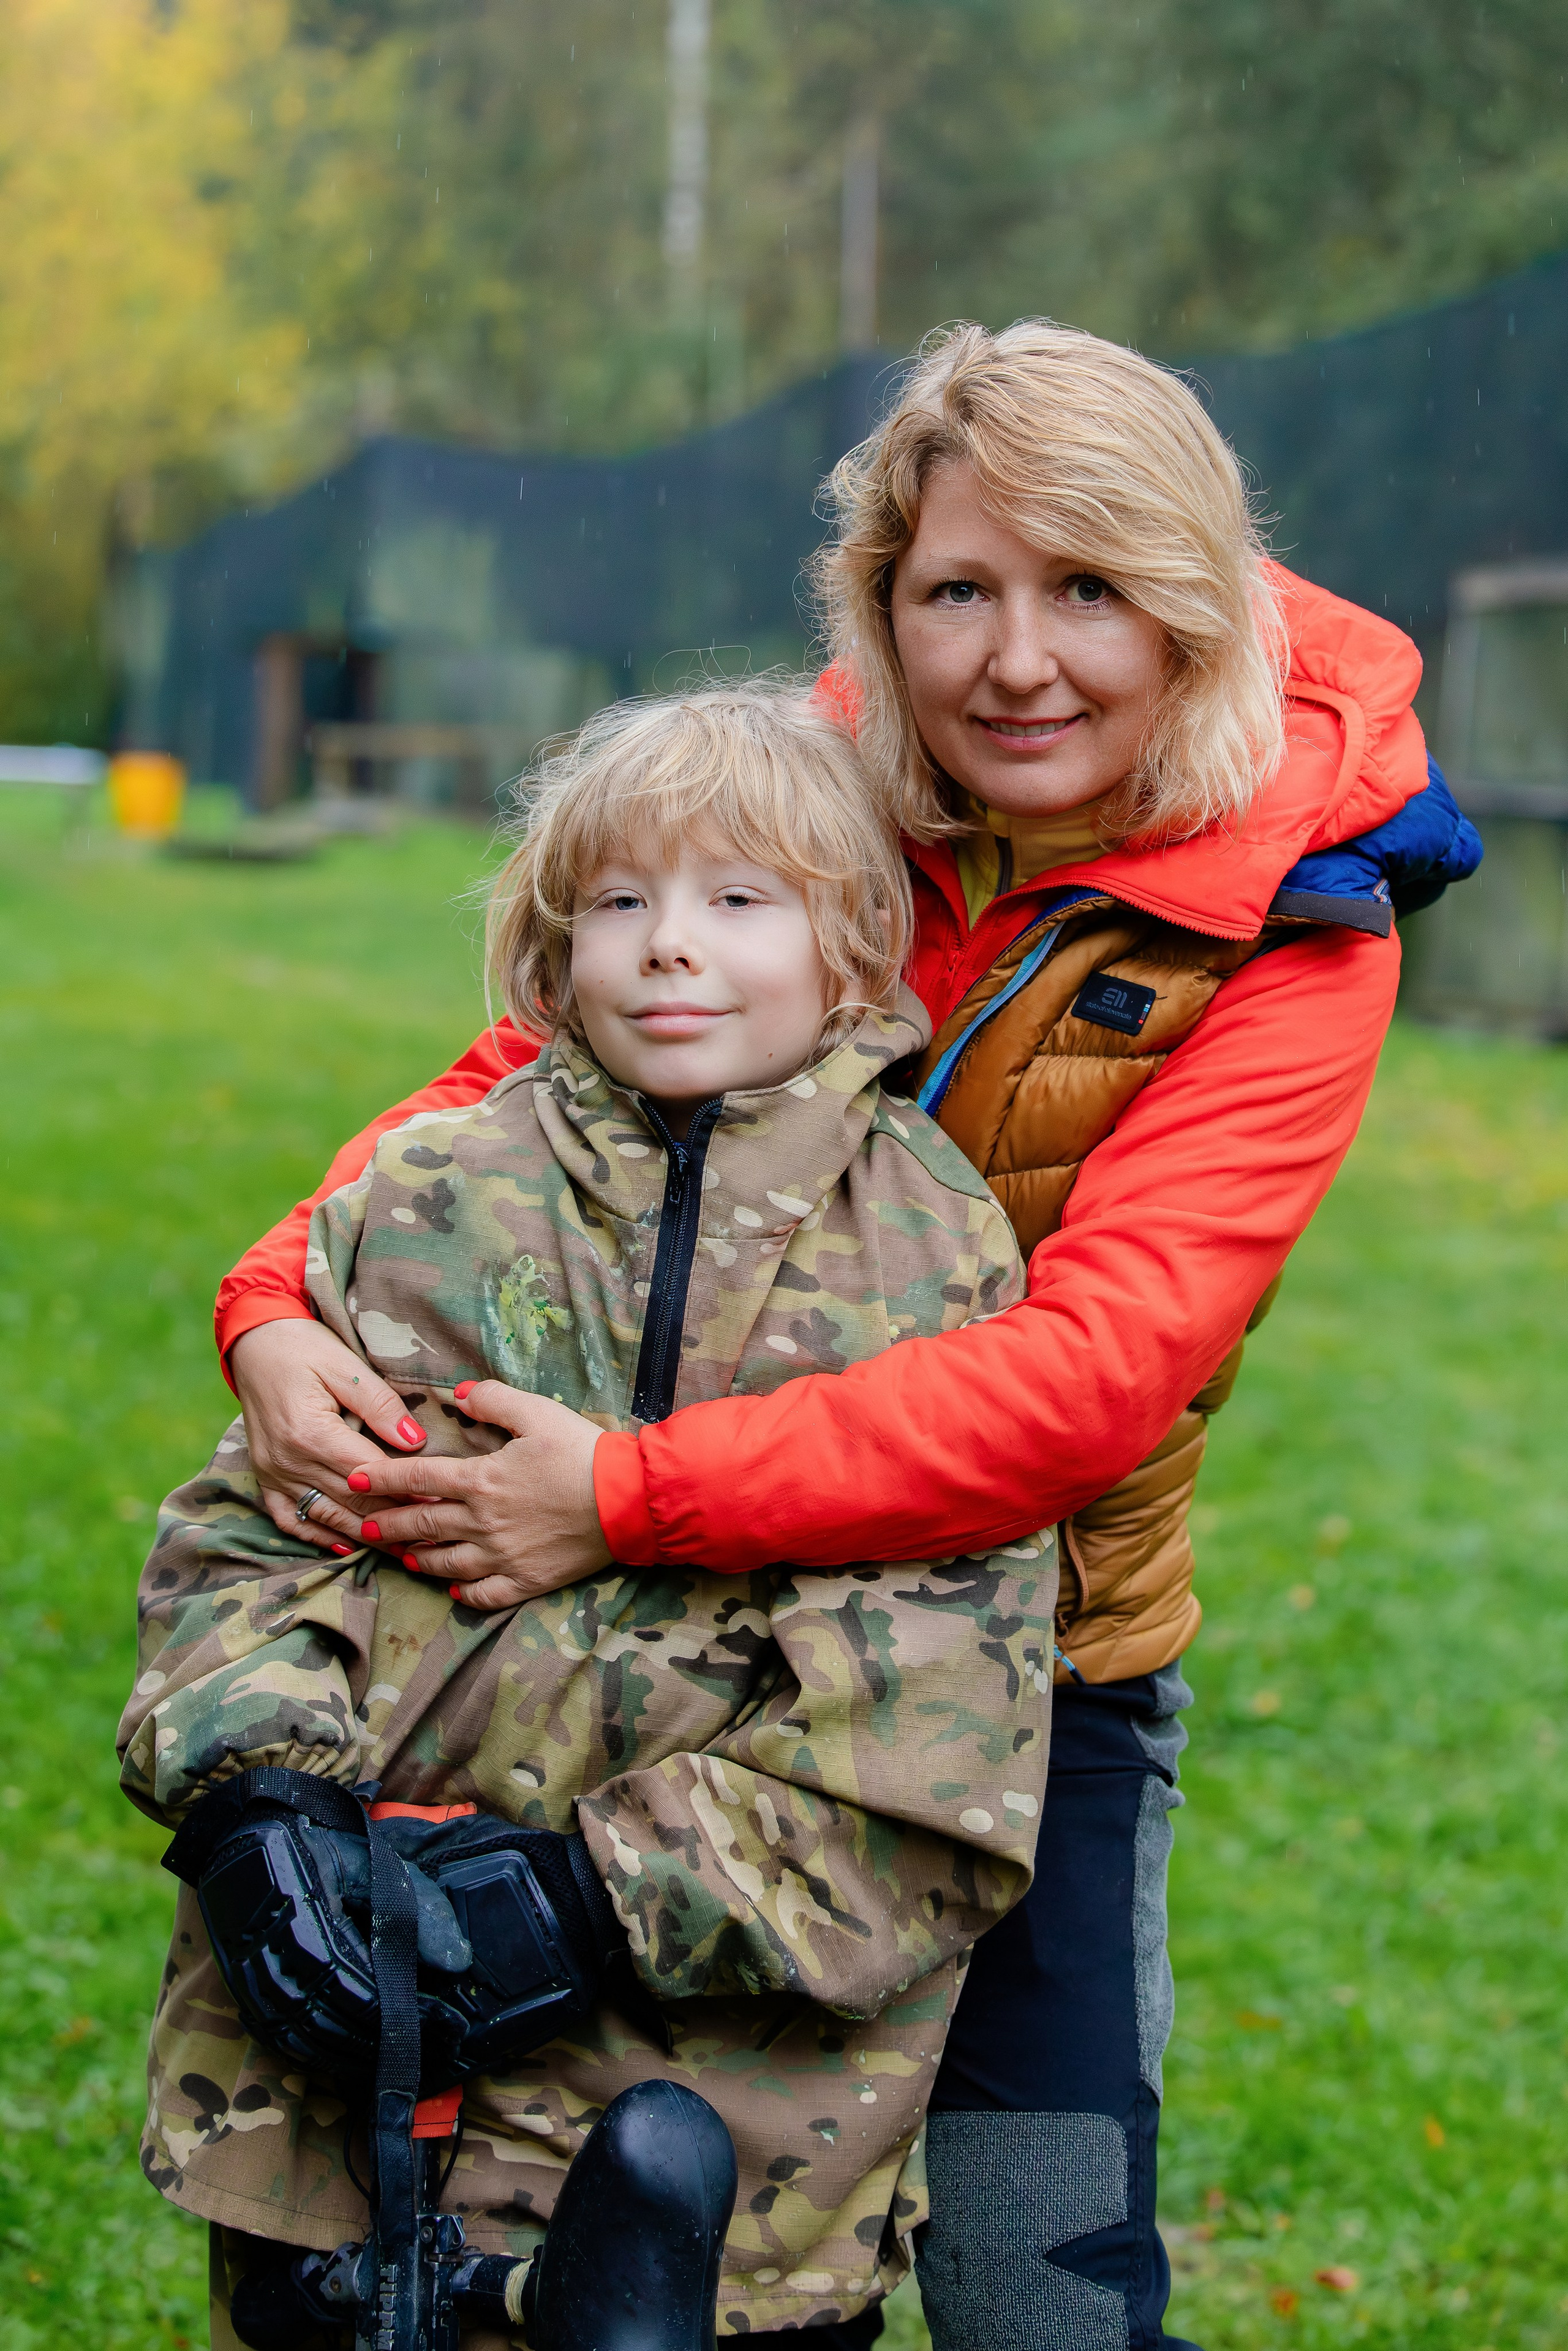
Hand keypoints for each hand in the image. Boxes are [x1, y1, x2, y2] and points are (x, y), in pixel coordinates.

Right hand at [229, 1318, 428, 1547]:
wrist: (254, 1343)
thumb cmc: (305, 1348)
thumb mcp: (347, 1367)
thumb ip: (381, 1406)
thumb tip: (416, 1443)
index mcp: (312, 1433)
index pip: (370, 1474)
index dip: (405, 1490)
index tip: (438, 1502)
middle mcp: (289, 1460)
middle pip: (351, 1500)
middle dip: (392, 1520)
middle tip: (430, 1535)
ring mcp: (273, 1473)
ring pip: (324, 1516)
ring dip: (362, 1535)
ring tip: (400, 1549)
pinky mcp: (263, 1476)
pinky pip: (288, 1517)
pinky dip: (316, 1533)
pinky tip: (343, 1544)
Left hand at [346, 1381, 610, 1607]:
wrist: (627, 1500)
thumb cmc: (582, 1452)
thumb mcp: (537, 1412)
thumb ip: (493, 1399)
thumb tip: (458, 1393)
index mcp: (481, 1479)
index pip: (416, 1478)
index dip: (380, 1478)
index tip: (353, 1480)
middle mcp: (482, 1521)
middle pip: (421, 1523)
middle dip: (388, 1525)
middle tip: (365, 1527)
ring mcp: (501, 1555)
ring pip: (445, 1561)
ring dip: (418, 1558)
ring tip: (403, 1557)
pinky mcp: (525, 1580)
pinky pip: (482, 1593)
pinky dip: (462, 1591)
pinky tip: (452, 1586)